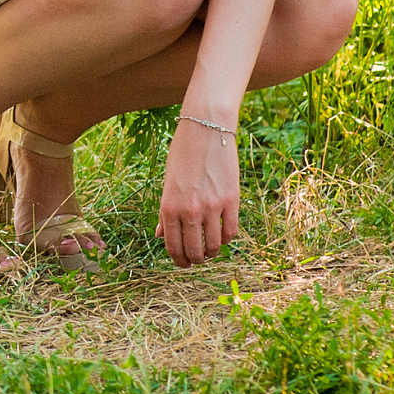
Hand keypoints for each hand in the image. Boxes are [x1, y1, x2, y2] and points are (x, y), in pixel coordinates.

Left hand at [156, 120, 240, 266]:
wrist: (205, 131)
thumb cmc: (182, 155)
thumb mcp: (167, 182)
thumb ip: (166, 212)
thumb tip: (161, 235)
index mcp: (168, 206)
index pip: (172, 246)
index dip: (178, 260)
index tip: (182, 262)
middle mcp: (189, 210)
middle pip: (194, 251)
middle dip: (195, 260)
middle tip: (197, 260)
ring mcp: (211, 207)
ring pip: (214, 247)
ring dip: (212, 252)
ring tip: (210, 250)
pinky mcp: (231, 202)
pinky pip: (231, 232)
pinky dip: (227, 239)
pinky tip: (223, 236)